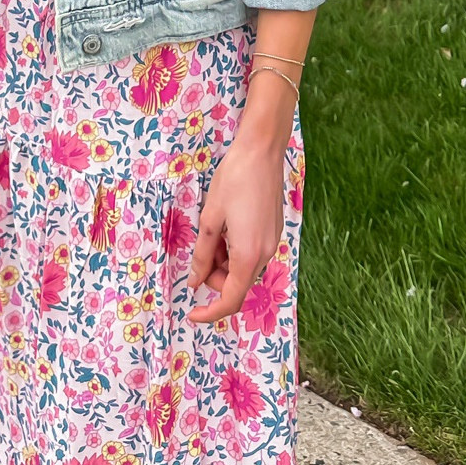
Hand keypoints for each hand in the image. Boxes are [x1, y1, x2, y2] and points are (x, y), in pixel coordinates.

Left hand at [187, 132, 286, 325]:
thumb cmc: (234, 180)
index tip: (191, 314)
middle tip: (200, 252)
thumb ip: (202, 254)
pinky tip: (227, 225)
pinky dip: (236, 250)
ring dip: (225, 262)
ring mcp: (272, 242)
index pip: (230, 300)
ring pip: (244, 268)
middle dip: (215, 278)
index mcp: (248, 255)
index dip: (210, 313)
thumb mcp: (210, 218)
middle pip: (237, 284)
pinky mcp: (274, 230)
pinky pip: (253, 253)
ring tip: (213, 230)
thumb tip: (194, 282)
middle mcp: (265, 254)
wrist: (262, 150)